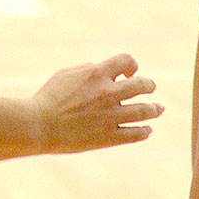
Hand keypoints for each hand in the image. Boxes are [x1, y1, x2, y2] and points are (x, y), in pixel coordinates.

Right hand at [31, 53, 160, 152]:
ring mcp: (111, 116)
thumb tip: (106, 72)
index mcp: (96, 74)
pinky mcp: (110, 137)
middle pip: (142, 85)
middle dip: (149, 85)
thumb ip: (89, 71)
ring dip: (154, 109)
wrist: (40, 124)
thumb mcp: (67, 74)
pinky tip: (147, 129)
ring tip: (158, 108)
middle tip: (150, 88)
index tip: (128, 73)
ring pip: (145, 111)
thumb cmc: (49, 97)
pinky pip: (136, 134)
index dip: (131, 65)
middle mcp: (108, 93)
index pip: (127, 61)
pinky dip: (145, 130)